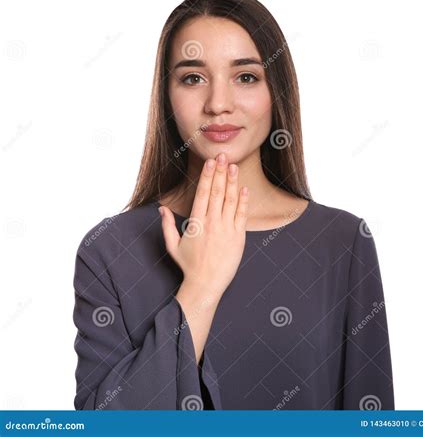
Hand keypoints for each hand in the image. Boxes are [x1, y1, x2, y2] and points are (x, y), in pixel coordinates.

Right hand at [159, 152, 248, 297]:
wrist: (206, 284)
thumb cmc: (188, 265)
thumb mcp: (172, 246)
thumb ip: (167, 225)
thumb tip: (161, 208)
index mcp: (196, 223)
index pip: (202, 194)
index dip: (206, 176)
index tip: (210, 162)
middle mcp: (212, 223)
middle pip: (217, 192)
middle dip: (219, 172)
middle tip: (222, 156)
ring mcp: (226, 229)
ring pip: (230, 200)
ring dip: (232, 182)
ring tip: (233, 166)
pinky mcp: (238, 237)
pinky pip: (242, 215)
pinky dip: (243, 201)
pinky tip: (243, 188)